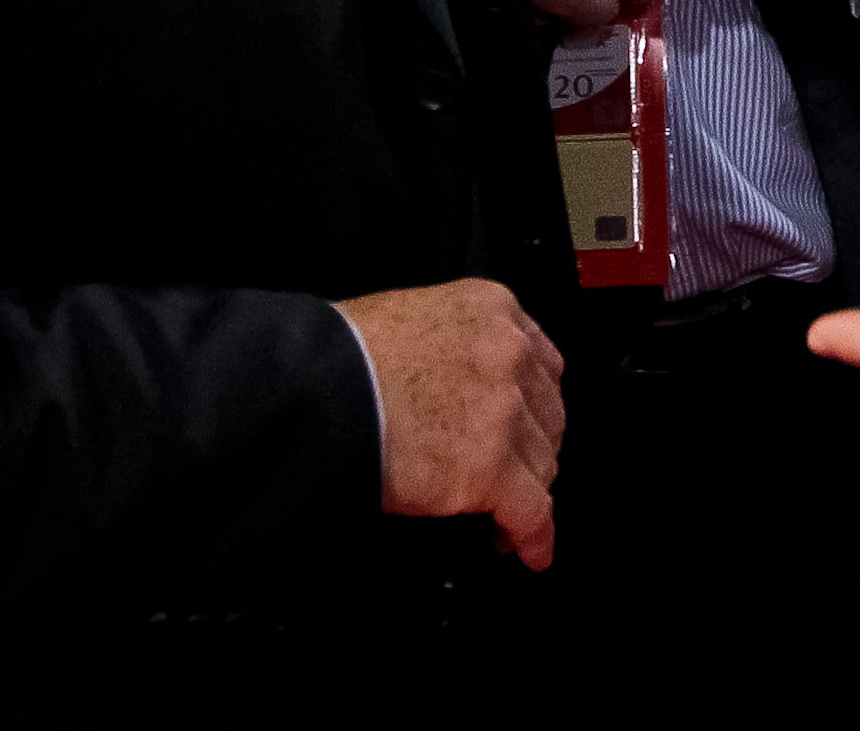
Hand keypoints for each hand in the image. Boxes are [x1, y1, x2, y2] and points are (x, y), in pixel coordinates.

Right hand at [334, 278, 567, 568]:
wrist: (313, 391)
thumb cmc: (339, 357)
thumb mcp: (412, 321)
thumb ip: (455, 349)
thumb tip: (458, 390)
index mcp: (492, 310)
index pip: (541, 364)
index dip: (533, 406)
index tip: (527, 427)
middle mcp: (509, 353)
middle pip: (546, 415)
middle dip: (531, 449)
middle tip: (513, 474)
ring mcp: (504, 409)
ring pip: (541, 463)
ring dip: (527, 491)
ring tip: (505, 516)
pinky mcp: (489, 465)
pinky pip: (531, 511)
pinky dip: (533, 536)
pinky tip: (528, 550)